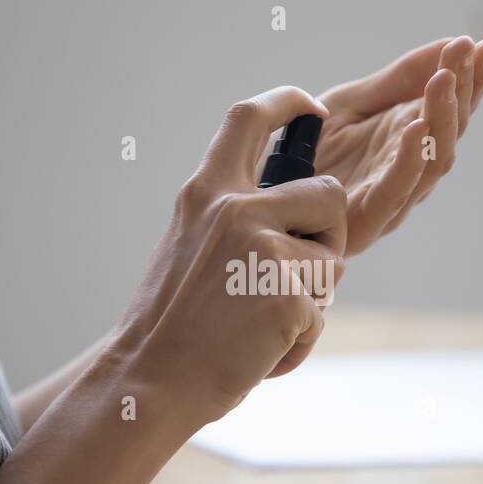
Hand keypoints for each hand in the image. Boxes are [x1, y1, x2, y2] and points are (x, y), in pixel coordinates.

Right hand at [114, 87, 347, 422]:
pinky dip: (298, 341)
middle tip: (297, 275)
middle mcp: (236, 209)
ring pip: (332, 260)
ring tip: (260, 323)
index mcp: (207, 192)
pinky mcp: (288, 295)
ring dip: (311, 296)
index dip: (289, 102)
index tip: (314, 108)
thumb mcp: (186, 246)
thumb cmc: (170, 326)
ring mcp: (264, 250)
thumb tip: (282, 207)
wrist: (149, 381)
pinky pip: (320, 313)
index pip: (250, 117)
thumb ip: (228, 217)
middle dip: (328, 235)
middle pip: (328, 193)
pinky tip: (259, 352)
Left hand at [315, 35, 482, 255]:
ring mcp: (392, 198)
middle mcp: (408, 170)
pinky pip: (395, 191)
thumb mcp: (352, 102)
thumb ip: (400, 78)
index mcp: (409, 140)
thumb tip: (455, 42)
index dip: (473, 77)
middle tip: (466, 52)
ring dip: (442, 118)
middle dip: (462, 90)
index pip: (452, 107)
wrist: (265, 194)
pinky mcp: (367, 222)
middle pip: (450, 132)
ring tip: (443, 79)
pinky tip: (417, 127)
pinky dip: (410, 160)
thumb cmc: (308, 154)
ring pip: (432, 161)